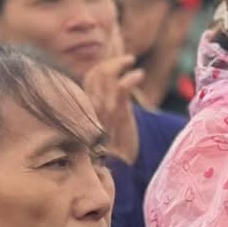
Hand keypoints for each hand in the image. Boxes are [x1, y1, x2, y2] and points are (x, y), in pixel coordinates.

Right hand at [81, 44, 143, 164]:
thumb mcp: (113, 121)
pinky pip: (120, 89)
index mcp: (89, 107)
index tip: (117, 60)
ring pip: (105, 77)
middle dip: (111, 61)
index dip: (102, 65)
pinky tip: (138, 74)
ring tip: (132, 62)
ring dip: (119, 64)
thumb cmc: (119, 145)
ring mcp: (104, 109)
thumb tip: (119, 86)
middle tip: (128, 59)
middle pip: (95, 74)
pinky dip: (130, 77)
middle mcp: (92, 106)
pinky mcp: (117, 114)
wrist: (121, 167)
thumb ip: (111, 103)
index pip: (90, 78)